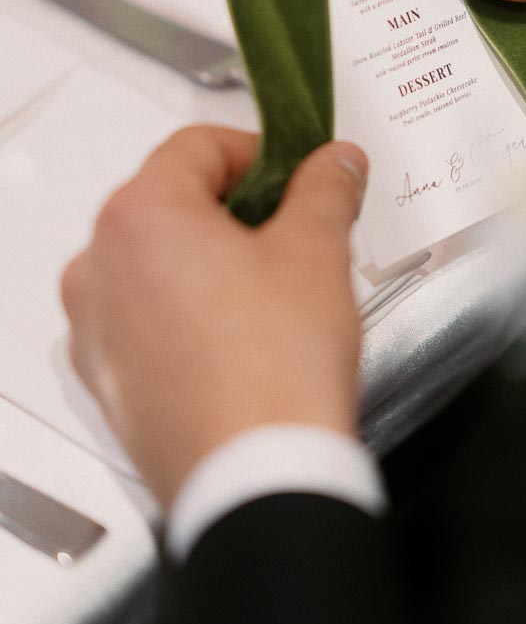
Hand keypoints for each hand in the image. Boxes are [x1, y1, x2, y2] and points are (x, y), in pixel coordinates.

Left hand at [62, 128, 367, 508]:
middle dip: (235, 208)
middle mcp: (99, 265)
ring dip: (209, 259)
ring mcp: (95, 326)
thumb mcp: (318, 252)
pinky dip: (186, 310)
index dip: (260, 153)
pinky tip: (240, 336)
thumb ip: (324, 188)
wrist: (257, 479)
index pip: (199, 145)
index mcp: (141, 215)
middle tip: (292, 230)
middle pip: (170, 200)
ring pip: (155, 260)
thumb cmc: (274, 372)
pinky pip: (145, 316)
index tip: (296, 173)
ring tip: (270, 290)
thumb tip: (332, 163)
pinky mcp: (106, 377)